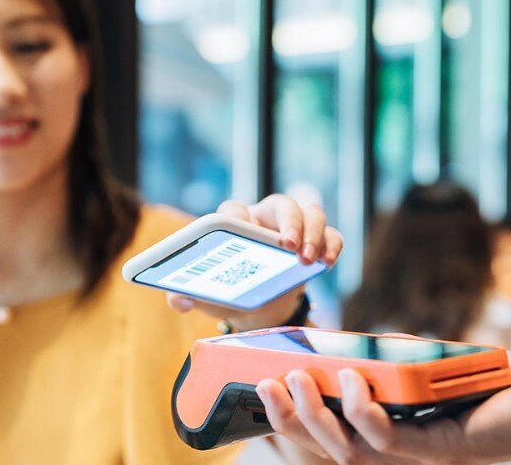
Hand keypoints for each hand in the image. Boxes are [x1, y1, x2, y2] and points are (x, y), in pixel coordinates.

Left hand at [166, 194, 343, 330]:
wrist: (259, 308)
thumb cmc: (229, 291)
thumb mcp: (206, 296)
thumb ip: (184, 295)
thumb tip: (178, 300)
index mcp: (235, 224)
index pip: (235, 208)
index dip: (239, 216)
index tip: (242, 227)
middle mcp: (266, 219)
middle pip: (282, 203)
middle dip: (288, 221)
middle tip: (288, 246)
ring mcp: (296, 228)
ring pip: (312, 212)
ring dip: (313, 233)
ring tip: (308, 260)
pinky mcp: (317, 243)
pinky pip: (332, 234)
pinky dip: (332, 244)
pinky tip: (328, 261)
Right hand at [255, 349, 510, 463]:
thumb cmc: (493, 381)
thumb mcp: (427, 363)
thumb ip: (390, 359)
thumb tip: (347, 343)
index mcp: (389, 435)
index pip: (326, 434)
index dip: (288, 419)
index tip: (259, 387)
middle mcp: (398, 452)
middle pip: (325, 447)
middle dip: (288, 418)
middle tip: (265, 384)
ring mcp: (418, 455)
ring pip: (348, 449)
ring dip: (316, 417)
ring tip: (296, 380)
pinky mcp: (441, 450)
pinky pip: (391, 440)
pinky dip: (364, 412)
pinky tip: (350, 380)